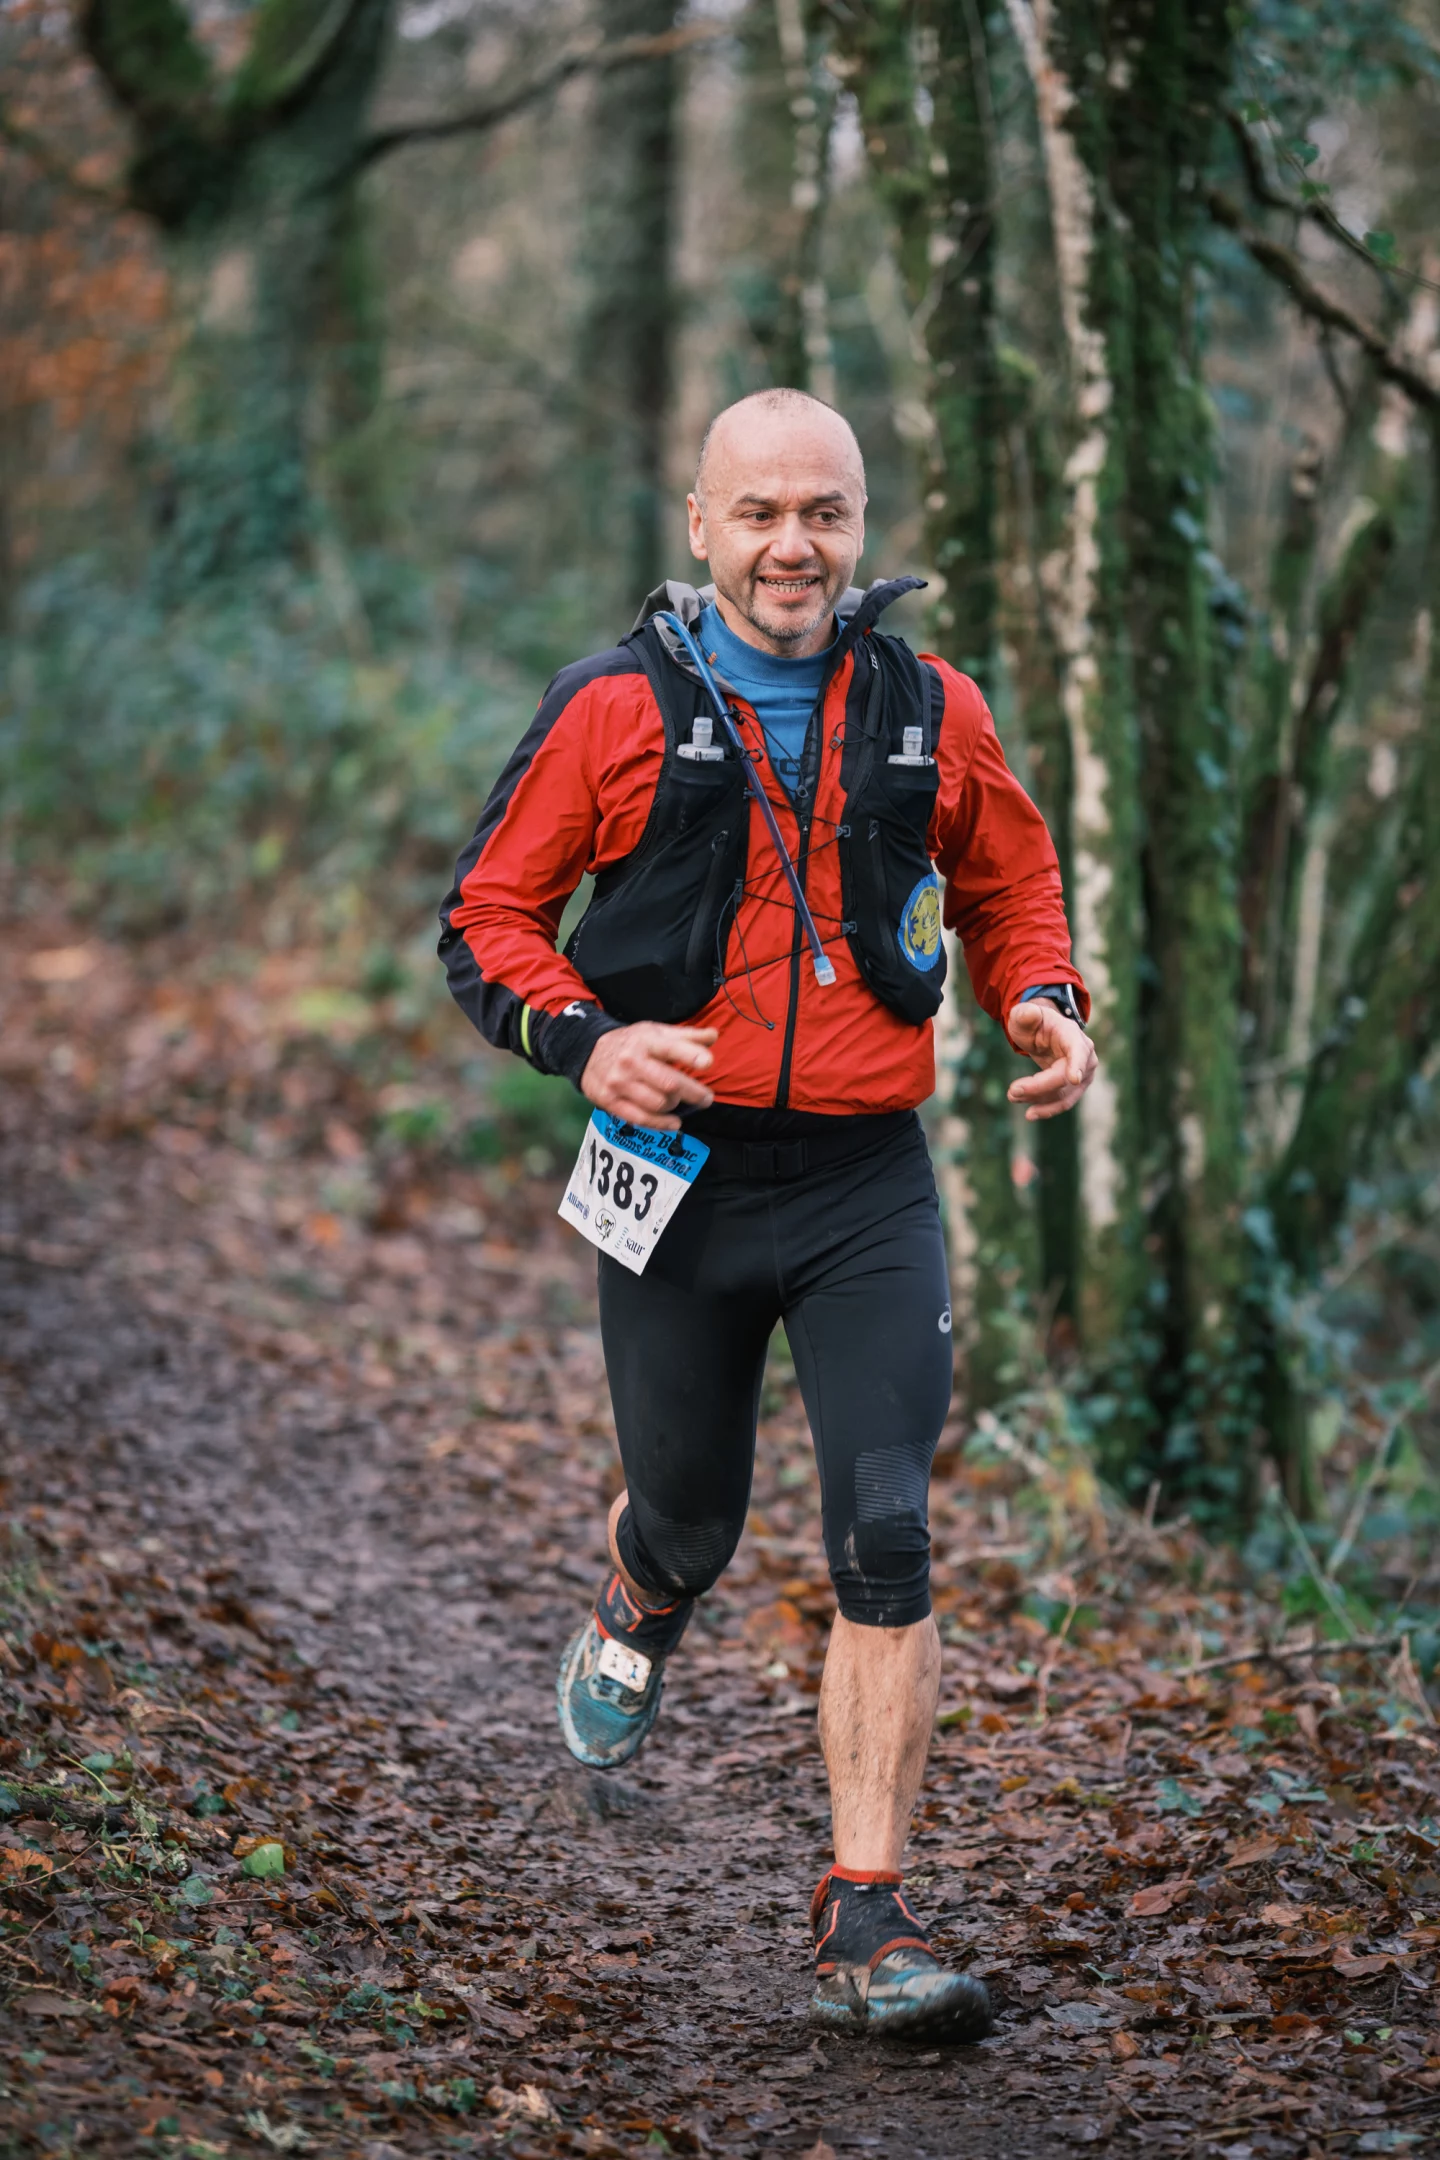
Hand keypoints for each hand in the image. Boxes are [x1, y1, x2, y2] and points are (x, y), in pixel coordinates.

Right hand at [580, 1023, 717, 1131]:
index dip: (691, 1055)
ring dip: (674, 1105)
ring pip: (658, 1103)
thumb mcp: (655, 1032)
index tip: (707, 1063)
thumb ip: (686, 1036)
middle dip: (694, 1093)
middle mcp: (631, 1061)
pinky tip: (674, 1123)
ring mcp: (619, 1083)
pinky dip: (661, 1124)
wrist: (587, 1052)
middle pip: (670, 1083)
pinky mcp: (610, 1101)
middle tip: (706, 1098)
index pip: (671, 1048)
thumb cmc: (631, 1043)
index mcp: (645, 1041)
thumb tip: (714, 1037)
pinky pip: (641, 1119)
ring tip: (677, 1101)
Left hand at [1005, 1000, 1096, 1121]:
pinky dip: (1046, 1109)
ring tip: (1013, 1097)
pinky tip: (1029, 1114)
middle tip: (1012, 1092)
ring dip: (1039, 1100)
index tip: (1074, 1079)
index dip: (1077, 1064)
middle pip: (1065, 1079)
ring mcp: (1083, 1074)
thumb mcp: (1024, 1014)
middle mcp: (1085, 1055)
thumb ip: (1025, 1014)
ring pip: (1064, 1095)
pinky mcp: (1075, 1087)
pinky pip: (1063, 1102)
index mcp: (1072, 1035)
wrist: (1044, 1033)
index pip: (1078, 1051)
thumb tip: (1028, 1014)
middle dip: (1038, 1087)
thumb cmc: (1034, 1023)